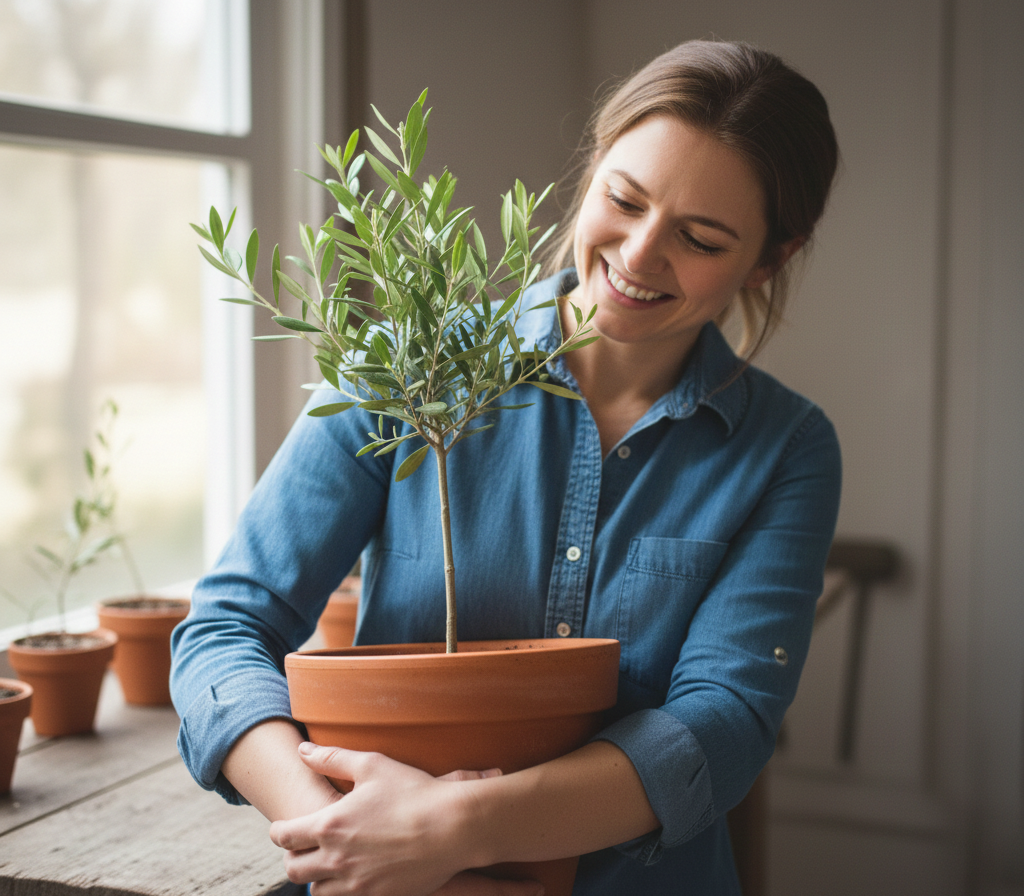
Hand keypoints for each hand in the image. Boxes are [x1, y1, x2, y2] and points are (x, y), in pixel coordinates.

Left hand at [269, 743, 539, 895]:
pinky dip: (342, 889)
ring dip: (316, 877)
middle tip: (305, 846)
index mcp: (330, 825)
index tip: (286, 826)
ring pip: (317, 891)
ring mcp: (357, 883)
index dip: (279, 831)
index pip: (284, 836)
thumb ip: (332, 758)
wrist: (452, 827)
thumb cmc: (413, 792)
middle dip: (293, 857)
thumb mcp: (372, 765)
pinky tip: (355, 872)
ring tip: (330, 861)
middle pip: (293, 870)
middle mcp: (337, 859)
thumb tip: (302, 751)